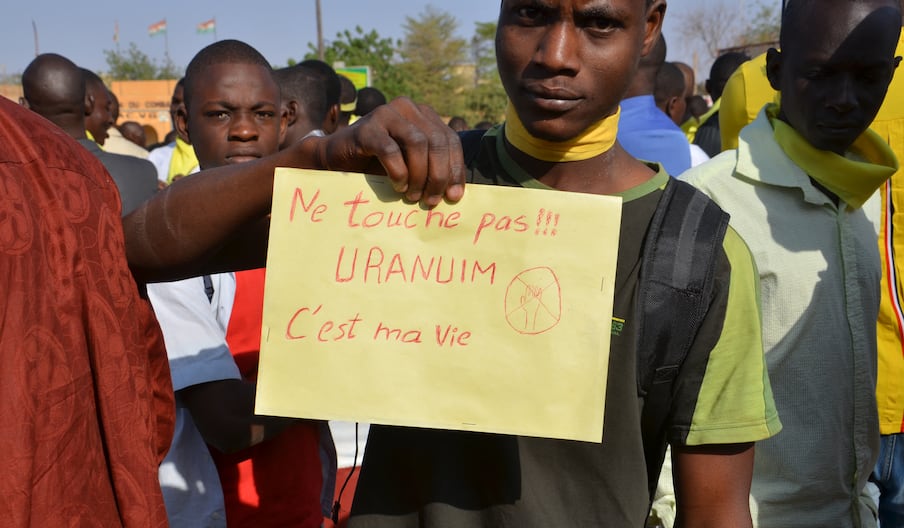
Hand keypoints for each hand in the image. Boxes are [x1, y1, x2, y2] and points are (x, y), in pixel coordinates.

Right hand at [303, 97, 465, 206]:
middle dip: (439, 175)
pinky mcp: (366, 128)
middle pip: (437, 141)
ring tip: (413, 196)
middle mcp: (407, 108)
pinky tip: (398, 186)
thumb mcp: (412, 165)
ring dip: (419, 175)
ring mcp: (386, 114)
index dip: (455, 169)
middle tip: (432, 201)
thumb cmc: (378, 164)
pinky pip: (390, 150)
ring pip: (417, 143)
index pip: (450, 140)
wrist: (338, 159)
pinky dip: (398, 172)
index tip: (454, 196)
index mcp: (423, 114)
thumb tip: (457, 193)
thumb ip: (432, 169)